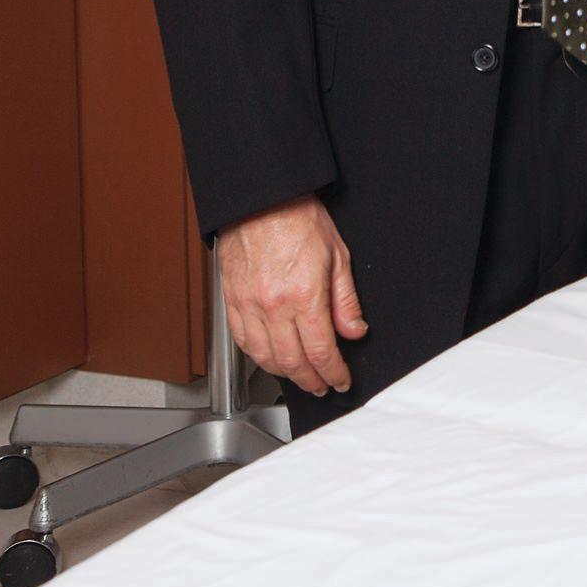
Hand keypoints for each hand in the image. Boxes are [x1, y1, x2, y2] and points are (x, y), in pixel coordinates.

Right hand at [216, 195, 366, 396]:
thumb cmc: (299, 218)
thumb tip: (355, 331)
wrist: (262, 200)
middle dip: (311, 381)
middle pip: (293, 362)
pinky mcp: (231, 303)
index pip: (321, 351)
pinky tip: (271, 359)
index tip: (341, 380)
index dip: (334, 372)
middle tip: (323, 386)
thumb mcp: (338, 255)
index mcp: (304, 295)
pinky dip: (259, 358)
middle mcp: (273, 307)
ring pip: (265, 359)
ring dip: (285, 375)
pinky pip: (244, 342)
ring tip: (301, 378)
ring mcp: (249, 307)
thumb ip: (346, 300)